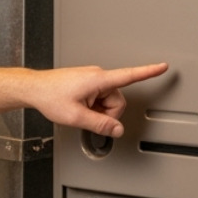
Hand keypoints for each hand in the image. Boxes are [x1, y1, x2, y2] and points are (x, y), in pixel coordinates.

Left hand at [32, 63, 167, 136]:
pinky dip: (93, 107)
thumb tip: (117, 130)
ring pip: (108, 102)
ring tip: (80, 111)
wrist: (34, 89)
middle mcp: (98, 76)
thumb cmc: (50, 97)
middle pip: (117, 101)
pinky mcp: (88, 82)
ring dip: (98, 111)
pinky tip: (79, 107)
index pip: (129, 75)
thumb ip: (99, 125)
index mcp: (98, 80)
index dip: (148, 72)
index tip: (163, 67)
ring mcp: (93, 79)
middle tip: (88, 118)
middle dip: (107, 114)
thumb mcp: (76, 117)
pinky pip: (99, 98)